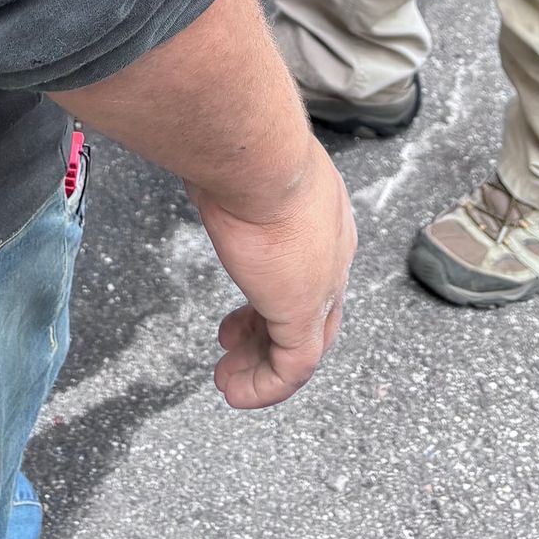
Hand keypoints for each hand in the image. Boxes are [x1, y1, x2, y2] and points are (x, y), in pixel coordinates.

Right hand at [187, 141, 356, 409]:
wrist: (258, 152)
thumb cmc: (242, 144)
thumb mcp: (241, 162)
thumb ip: (233, 175)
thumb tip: (205, 162)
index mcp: (323, 212)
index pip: (309, 265)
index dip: (274, 289)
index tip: (242, 306)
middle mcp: (332, 249)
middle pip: (310, 308)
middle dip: (268, 333)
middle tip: (233, 347)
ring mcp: (322, 282)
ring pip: (303, 343)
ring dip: (262, 367)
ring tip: (229, 382)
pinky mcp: (302, 310)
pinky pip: (293, 367)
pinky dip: (266, 386)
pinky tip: (237, 394)